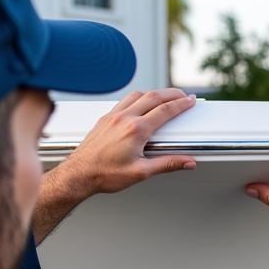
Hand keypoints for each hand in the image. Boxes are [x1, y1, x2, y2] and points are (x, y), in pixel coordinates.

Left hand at [33, 89, 195, 242]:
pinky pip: (124, 101)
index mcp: (136, 130)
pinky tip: (140, 102)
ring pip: (138, 95)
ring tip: (165, 95)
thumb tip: (187, 162)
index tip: (189, 101)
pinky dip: (138, 97)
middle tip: (182, 95)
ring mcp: (113, 116)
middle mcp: (124, 118)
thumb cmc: (105, 174)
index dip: (181, 104)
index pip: (165, 111)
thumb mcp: (141, 172)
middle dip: (172, 94)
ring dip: (154, 93)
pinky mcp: (104, 119)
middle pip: (154, 97)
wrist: (79, 175)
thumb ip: (167, 164)